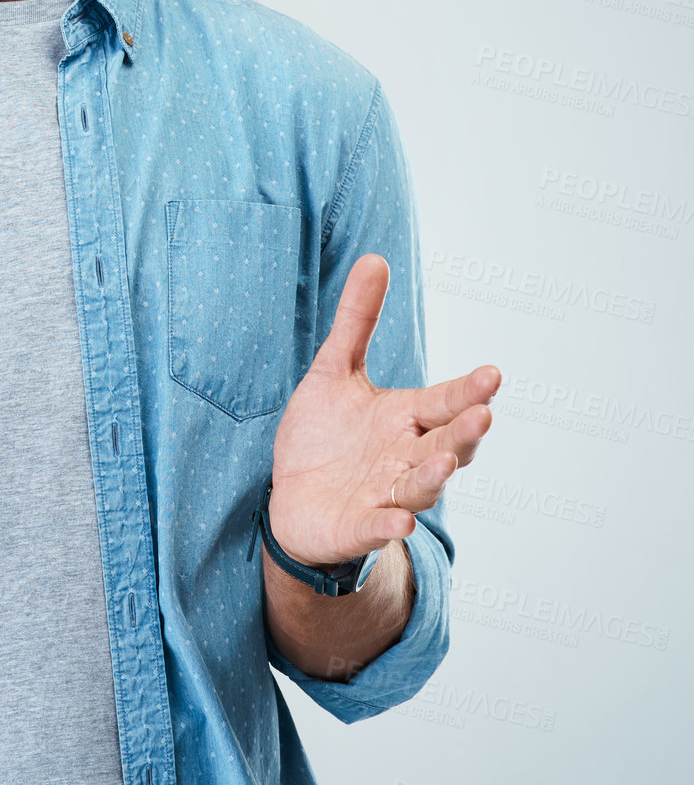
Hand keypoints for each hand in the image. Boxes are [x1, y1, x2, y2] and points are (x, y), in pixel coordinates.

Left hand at [267, 254, 499, 568]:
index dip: (467, 390)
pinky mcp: (357, 525)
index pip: (445, 402)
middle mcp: (405, 457)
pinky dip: (389, 524)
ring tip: (445, 460)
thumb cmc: (324, 434)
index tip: (492, 374)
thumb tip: (374, 258)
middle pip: (445, 444)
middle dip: (464, 432)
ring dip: (433, 475)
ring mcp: (385, 494)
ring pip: (420, 486)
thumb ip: (356, 320)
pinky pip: (378, 526)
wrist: (292, 496)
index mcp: (406, 418)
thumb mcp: (335, 369)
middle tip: (482, 414)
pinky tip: (401, 521)